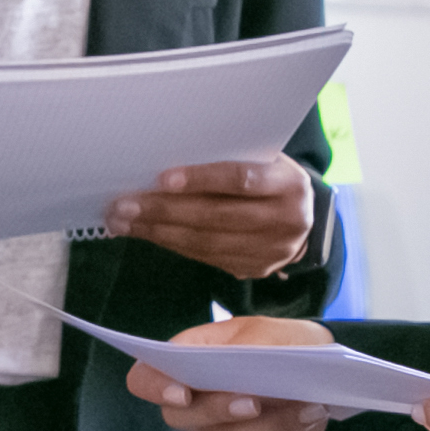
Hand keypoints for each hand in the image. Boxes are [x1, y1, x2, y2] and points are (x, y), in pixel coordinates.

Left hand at [107, 160, 313, 278]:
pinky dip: (172, 245)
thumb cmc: (272, 178)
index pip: (241, 180)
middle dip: (165, 211)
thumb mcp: (265, 160)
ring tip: (123, 221)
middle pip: (217, 217)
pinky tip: (146, 234)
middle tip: (125, 205)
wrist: (305, 220)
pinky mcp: (253, 270)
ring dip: (158, 232)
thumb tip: (167, 162)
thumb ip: (230, 160)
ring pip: (206, 243)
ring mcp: (269, 252)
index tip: (162, 179)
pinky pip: (205, 258)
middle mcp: (285, 221)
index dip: (201, 179)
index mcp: (289, 184)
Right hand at [122, 316, 336, 430]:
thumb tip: (238, 371)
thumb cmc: (280, 341)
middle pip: (182, 419)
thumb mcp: (267, 331)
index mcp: (183, 360)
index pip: (145, 380)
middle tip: (255, 402)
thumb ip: (247, 348)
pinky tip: (308, 419)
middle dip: (221, 411)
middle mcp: (187, 403)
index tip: (183, 394)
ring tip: (308, 406)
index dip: (156, 389)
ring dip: (268, 427)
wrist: (313, 367)